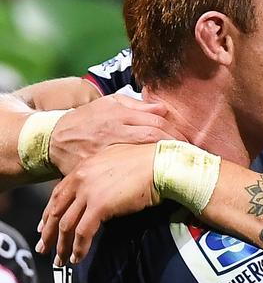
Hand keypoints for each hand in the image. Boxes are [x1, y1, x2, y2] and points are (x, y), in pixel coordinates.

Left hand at [36, 143, 160, 264]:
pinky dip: (78, 248)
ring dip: (62, 246)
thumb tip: (101, 187)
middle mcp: (81, 178)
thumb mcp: (118, 160)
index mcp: (85, 167)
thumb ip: (102, 172)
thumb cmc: (148, 161)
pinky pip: (82, 232)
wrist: (161, 164)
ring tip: (61, 259)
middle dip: (49, 233)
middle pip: (56, 211)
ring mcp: (88, 192)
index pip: (58, 193)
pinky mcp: (99, 206)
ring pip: (66, 225)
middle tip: (44, 248)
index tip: (44, 227)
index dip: (49, 213)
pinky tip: (78, 257)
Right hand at [50, 94, 184, 174]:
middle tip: (189, 153)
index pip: (155, 122)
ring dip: (161, 159)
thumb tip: (164, 108)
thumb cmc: (87, 119)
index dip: (174, 132)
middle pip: (152, 137)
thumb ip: (137, 106)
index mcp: (118, 114)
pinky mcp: (95, 168)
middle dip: (174, 145)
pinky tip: (154, 178)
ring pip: (140, 155)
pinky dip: (140, 175)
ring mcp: (104, 151)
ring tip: (178, 164)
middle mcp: (113, 131)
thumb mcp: (109, 103)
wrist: (53, 138)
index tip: (187, 140)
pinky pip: (122, 173)